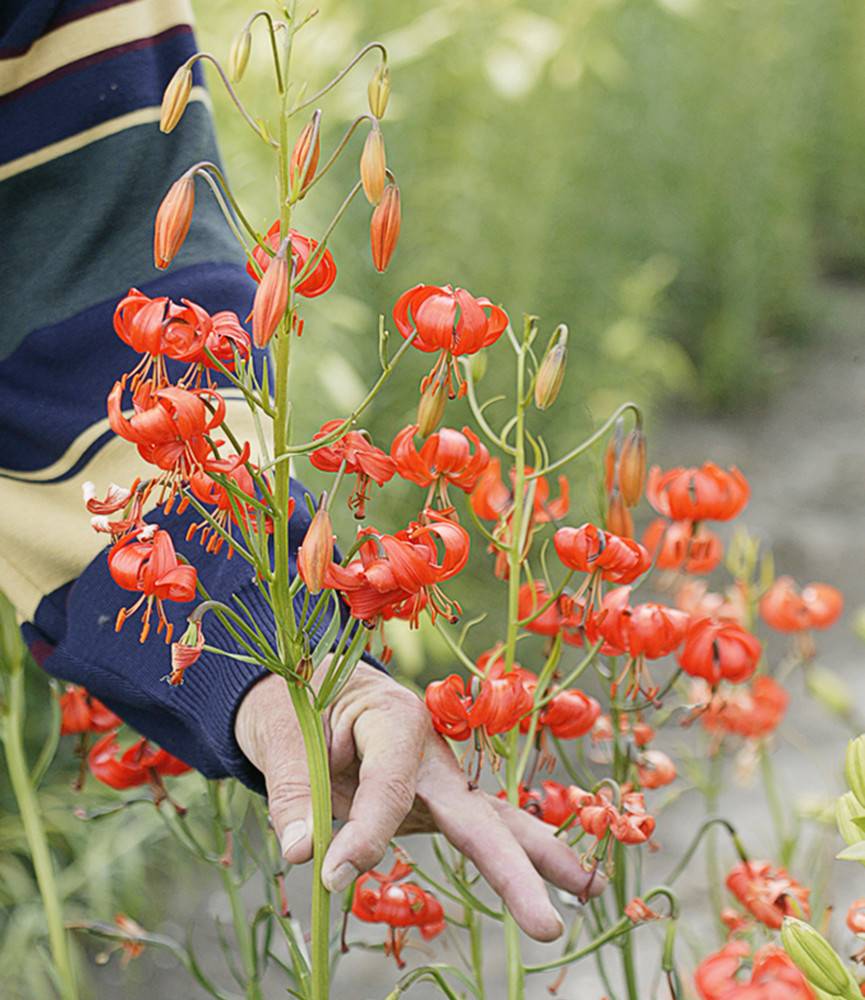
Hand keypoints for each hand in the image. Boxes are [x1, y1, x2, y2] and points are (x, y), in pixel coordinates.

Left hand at [235, 659, 604, 941]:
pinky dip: (515, 856)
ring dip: (536, 860)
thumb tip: (303, 855)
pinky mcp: (437, 804)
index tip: (330, 876)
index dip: (364, 834)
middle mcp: (430, 751)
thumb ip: (293, 792)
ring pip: (494, 821)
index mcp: (396, 719)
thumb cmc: (297, 706)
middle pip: (475, 812)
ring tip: (586, 892)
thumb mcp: (282, 737)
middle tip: (545, 924)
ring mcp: (440, 780)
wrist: (308, 694)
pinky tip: (560, 881)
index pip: (390, 788)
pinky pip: (478, 830)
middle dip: (511, 868)